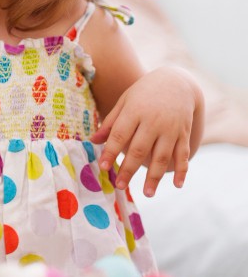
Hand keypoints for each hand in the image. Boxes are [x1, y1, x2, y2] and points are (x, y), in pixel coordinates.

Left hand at [91, 67, 198, 196]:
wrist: (177, 82)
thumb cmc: (143, 93)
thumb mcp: (124, 101)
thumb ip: (110, 122)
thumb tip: (93, 141)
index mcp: (135, 111)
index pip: (120, 135)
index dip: (111, 152)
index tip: (103, 167)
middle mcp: (153, 121)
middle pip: (139, 149)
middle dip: (129, 170)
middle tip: (119, 186)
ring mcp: (171, 128)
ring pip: (162, 156)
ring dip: (154, 176)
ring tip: (147, 194)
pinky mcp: (184, 133)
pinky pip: (183, 154)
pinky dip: (181, 170)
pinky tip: (177, 185)